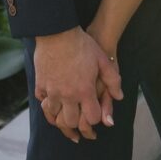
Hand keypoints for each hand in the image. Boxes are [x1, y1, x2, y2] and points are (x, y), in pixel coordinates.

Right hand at [34, 27, 122, 144]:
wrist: (57, 32)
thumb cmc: (82, 45)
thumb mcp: (103, 60)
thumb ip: (113, 80)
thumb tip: (119, 97)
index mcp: (85, 91)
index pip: (92, 118)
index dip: (95, 119)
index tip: (95, 116)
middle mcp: (68, 95)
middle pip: (71, 122)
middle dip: (76, 125)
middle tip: (79, 128)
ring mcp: (52, 91)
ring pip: (54, 117)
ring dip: (60, 119)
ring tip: (64, 120)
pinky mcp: (40, 85)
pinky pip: (43, 103)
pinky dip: (47, 107)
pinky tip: (52, 106)